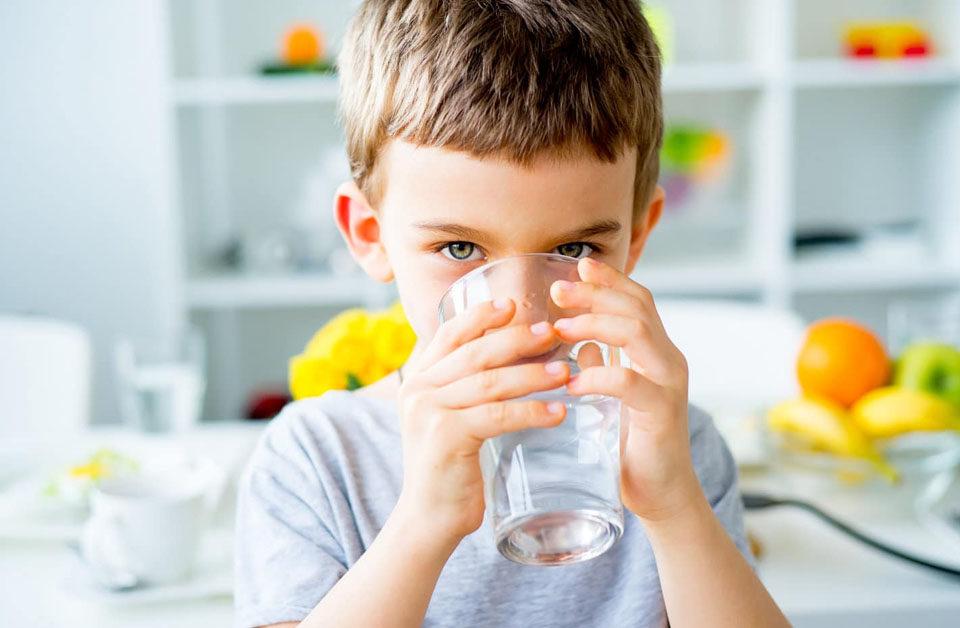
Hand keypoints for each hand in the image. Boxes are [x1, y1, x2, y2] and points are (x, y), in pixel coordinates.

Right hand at [394, 299, 571, 542]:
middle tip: (552, 333)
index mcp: (419, 379)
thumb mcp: (453, 418)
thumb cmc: (451, 468)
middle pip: (474, 352)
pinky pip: (497, 415)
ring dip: (531, 374)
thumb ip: (470, 388)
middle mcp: (419, 389)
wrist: (428, 518)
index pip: (449, 334)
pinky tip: (558, 412)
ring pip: (489, 381)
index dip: (481, 316)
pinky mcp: (445, 437)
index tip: (513, 305)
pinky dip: (531, 411)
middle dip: (516, 339)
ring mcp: (429, 411)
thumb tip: (518, 357)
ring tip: (565, 373)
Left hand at [549, 257, 700, 522]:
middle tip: (558, 290)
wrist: (661, 494)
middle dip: (596, 293)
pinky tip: (572, 382)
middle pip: (637, 308)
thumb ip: (604, 366)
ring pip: (637, 333)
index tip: (577, 266)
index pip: (637, 301)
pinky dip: (598, 376)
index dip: (610, 281)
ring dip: (595, 324)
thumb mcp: (614, 397)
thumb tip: (581, 344)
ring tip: (560, 328)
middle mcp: (668, 360)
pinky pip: (630, 383)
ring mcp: (669, 384)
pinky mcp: (662, 412)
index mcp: (656, 352)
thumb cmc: (633, 445)